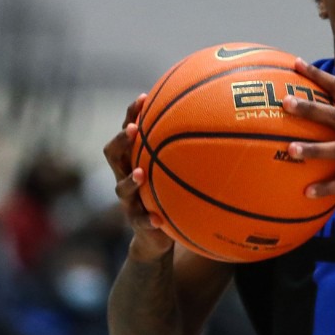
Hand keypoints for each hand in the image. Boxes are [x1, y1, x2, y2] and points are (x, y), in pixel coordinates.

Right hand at [102, 94, 174, 261]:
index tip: (143, 98)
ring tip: (141, 175)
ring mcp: (128, 200)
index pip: (128, 131)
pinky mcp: (135, 222)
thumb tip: (222, 121)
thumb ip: (188, 150)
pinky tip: (159, 219)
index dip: (131, 114)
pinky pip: (139, 220)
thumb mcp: (176, 171)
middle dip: (121, 140)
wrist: (156, 236)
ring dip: (130, 180)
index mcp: (135, 159)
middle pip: (112, 153)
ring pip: (121, 188)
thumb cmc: (169, 193)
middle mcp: (125, 176)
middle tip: (134, 130)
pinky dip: (148, 218)